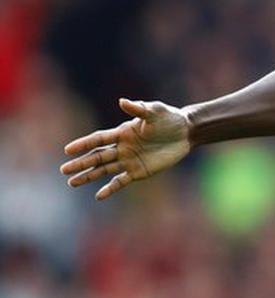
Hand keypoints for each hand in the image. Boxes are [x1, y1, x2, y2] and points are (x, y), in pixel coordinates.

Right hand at [60, 98, 191, 199]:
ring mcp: (129, 160)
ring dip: (89, 176)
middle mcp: (122, 147)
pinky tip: (99, 196)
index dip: (83, 144)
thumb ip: (139, 109)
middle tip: (64, 170)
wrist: (186, 132)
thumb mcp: (155, 111)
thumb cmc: (169, 118)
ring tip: (72, 183)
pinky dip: (110, 188)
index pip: (98, 139)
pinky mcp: (139, 171)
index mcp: (122, 132)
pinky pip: (121, 181)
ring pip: (104, 170)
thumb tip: (122, 101)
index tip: (67, 150)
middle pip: (97, 156)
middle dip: (81, 163)